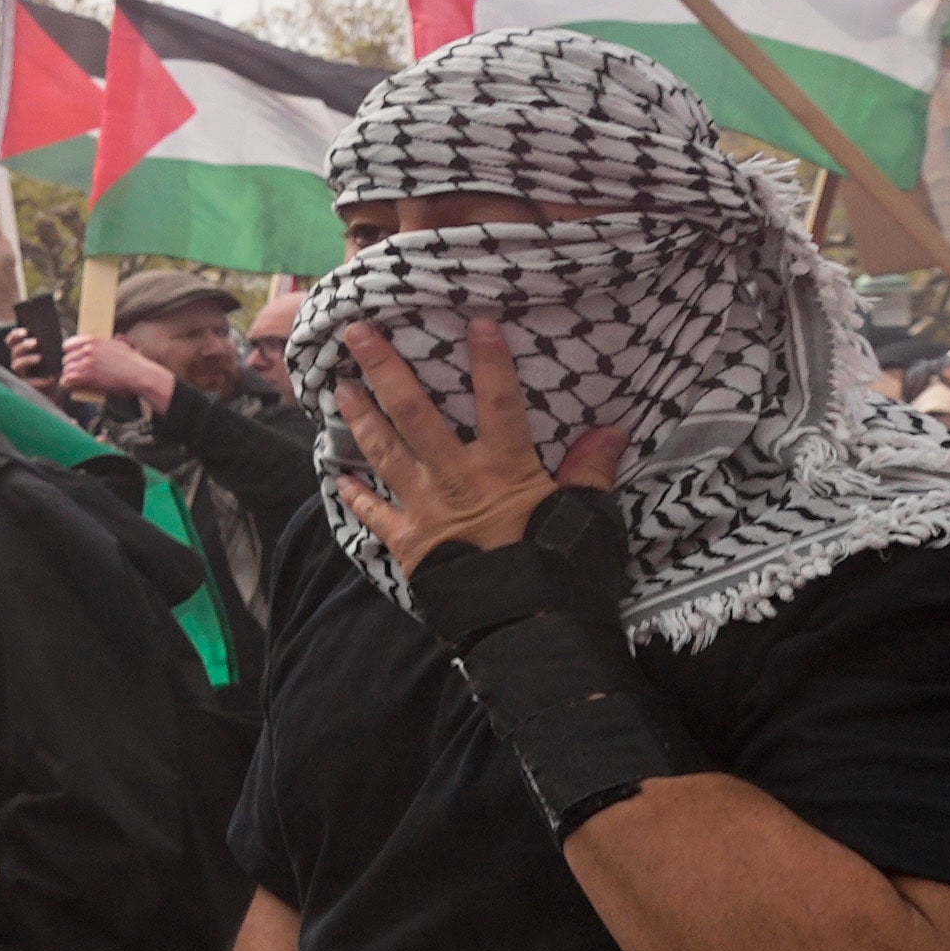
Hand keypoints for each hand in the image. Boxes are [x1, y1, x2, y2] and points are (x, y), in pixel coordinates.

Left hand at [51, 322, 175, 417]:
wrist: (138, 374)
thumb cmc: (133, 362)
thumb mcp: (122, 345)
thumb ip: (114, 341)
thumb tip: (117, 336)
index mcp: (94, 341)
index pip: (69, 344)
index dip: (68, 352)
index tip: (70, 357)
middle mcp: (88, 350)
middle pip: (67, 358)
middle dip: (69, 366)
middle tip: (73, 372)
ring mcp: (86, 363)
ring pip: (67, 369)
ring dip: (68, 375)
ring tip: (70, 380)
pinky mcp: (87, 377)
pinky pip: (68, 380)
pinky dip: (66, 384)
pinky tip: (68, 386)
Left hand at [330, 319, 630, 577]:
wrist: (528, 631)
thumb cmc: (563, 574)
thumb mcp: (587, 517)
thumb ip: (591, 470)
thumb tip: (612, 430)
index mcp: (505, 468)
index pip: (498, 401)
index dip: (489, 360)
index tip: (474, 319)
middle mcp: (457, 479)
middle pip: (415, 415)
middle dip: (385, 371)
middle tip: (358, 334)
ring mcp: (427, 511)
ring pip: (385, 454)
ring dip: (361, 419)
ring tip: (339, 389)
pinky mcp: (410, 545)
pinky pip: (375, 515)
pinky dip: (355, 497)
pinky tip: (337, 477)